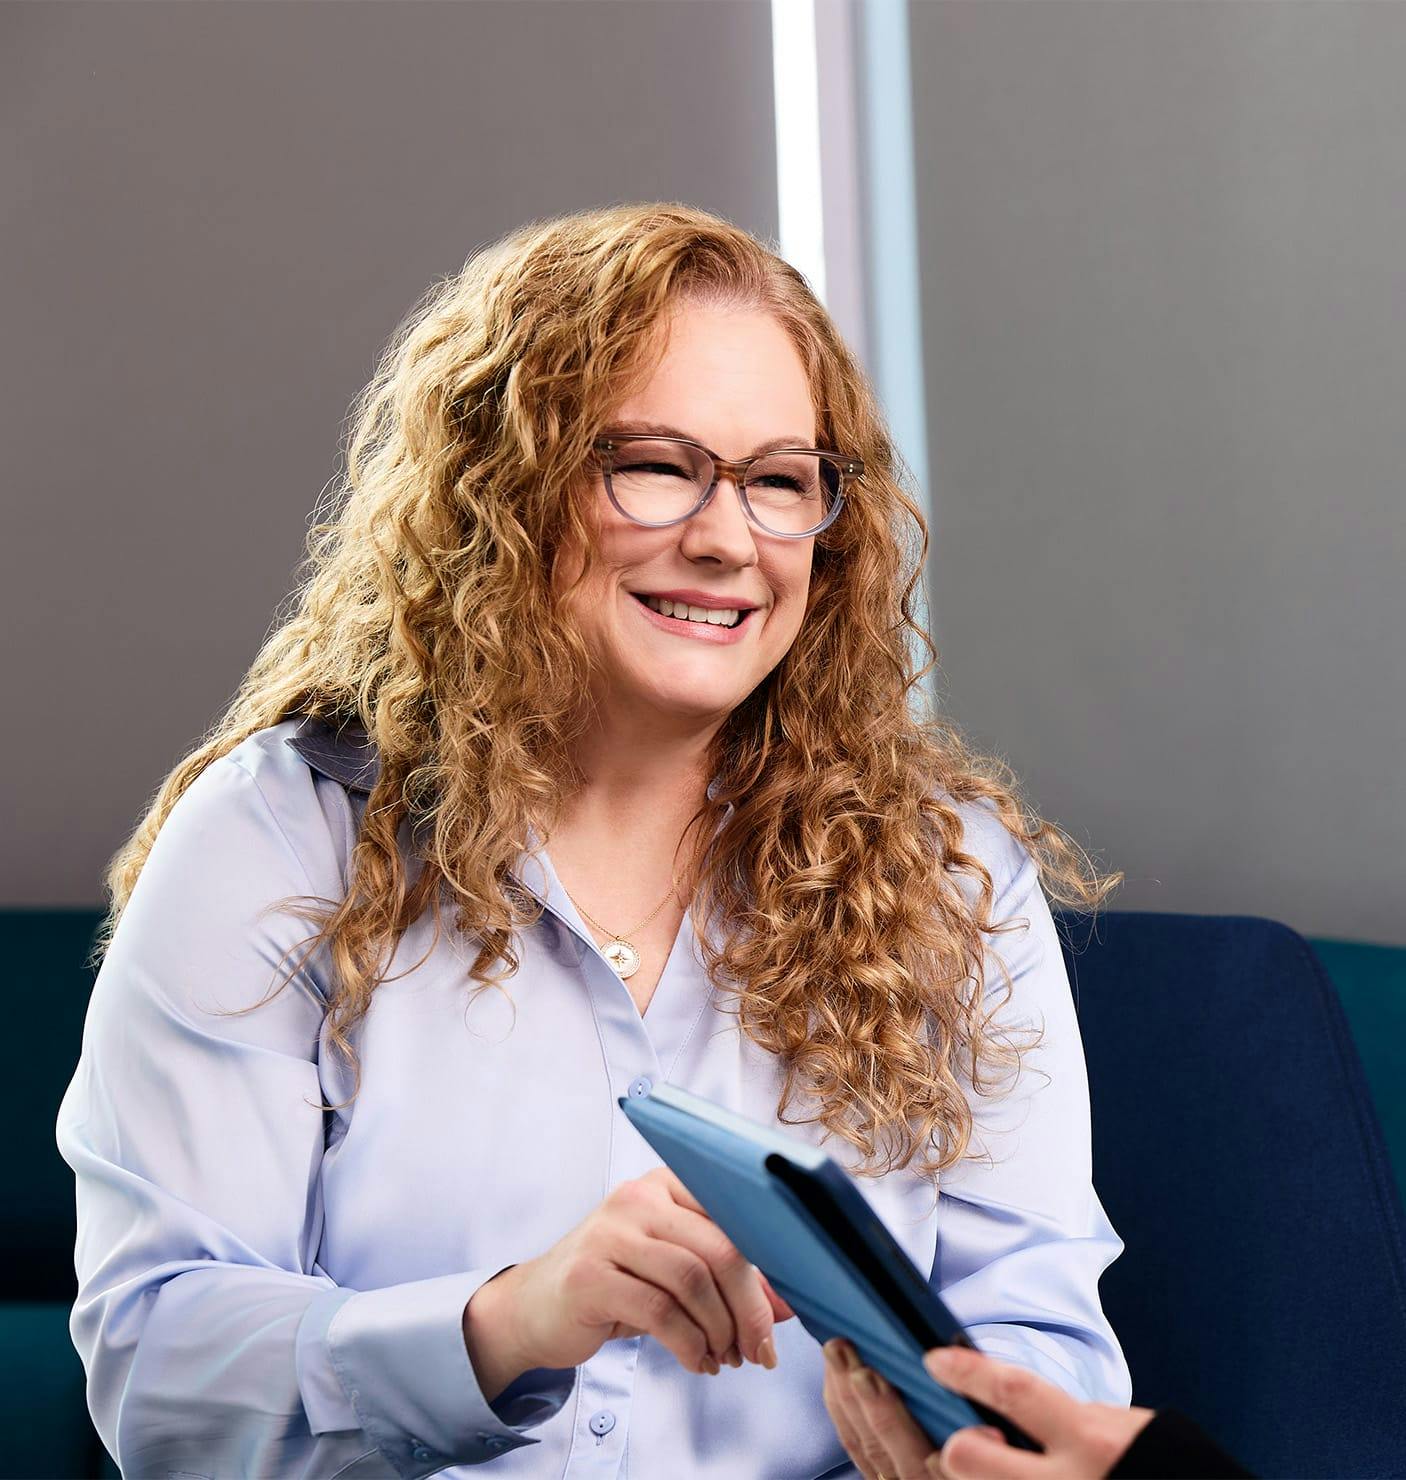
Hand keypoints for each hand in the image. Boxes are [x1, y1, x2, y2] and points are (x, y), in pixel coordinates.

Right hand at [467, 1167, 794, 1392]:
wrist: (537, 1306)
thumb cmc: (616, 1283)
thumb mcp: (673, 1270)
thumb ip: (728, 1277)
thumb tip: (790, 1304)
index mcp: (667, 1182)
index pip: (735, 1216)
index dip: (766, 1270)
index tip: (780, 1317)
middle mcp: (639, 1196)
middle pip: (720, 1249)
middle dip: (749, 1309)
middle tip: (758, 1351)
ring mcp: (610, 1232)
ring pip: (693, 1280)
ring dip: (720, 1331)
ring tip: (723, 1358)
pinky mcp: (591, 1275)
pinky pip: (660, 1311)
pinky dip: (689, 1344)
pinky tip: (695, 1361)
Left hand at [821, 1336, 1153, 1479]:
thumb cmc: (1122, 1459)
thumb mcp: (1104, 1424)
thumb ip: (1049, 1406)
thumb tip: (976, 1371)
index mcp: (1086, 1441)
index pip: (1019, 1399)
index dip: (972, 1375)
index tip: (932, 1354)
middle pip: (957, 1458)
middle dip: (900, 1418)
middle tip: (863, 1366)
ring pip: (921, 1477)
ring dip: (872, 1424)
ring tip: (845, 1367)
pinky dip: (873, 1446)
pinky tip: (852, 1403)